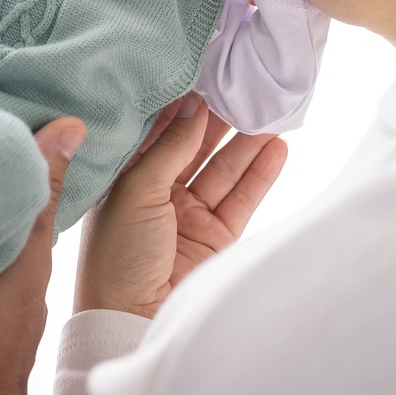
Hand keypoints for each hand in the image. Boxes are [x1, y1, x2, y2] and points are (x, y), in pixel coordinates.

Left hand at [74, 98, 286, 319]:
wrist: (131, 319)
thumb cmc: (118, 254)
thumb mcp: (136, 192)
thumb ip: (169, 149)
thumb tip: (194, 105)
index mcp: (126, 178)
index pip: (158, 132)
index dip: (182, 106)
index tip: (207, 74)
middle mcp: (158, 192)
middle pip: (195, 147)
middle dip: (220, 119)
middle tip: (245, 87)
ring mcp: (189, 215)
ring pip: (223, 169)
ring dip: (246, 143)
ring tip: (271, 111)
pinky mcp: (216, 236)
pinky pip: (243, 197)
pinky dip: (261, 173)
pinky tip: (277, 147)